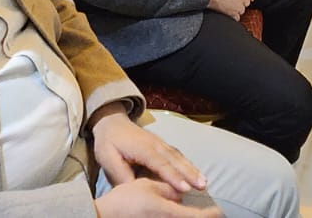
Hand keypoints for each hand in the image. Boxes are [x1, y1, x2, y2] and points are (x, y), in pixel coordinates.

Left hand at [92, 110, 208, 195]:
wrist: (111, 122)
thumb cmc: (109, 142)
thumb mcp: (107, 158)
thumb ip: (120, 174)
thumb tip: (134, 189)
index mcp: (143, 148)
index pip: (160, 164)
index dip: (173, 176)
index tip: (184, 188)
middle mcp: (156, 144)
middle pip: (175, 160)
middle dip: (190, 173)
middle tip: (202, 185)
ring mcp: (161, 144)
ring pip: (179, 157)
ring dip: (192, 169)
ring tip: (204, 182)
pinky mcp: (162, 146)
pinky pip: (177, 155)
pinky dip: (188, 164)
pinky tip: (195, 173)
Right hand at [95, 178, 219, 217]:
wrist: (105, 215)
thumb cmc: (125, 199)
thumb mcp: (147, 186)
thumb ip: (168, 189)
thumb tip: (182, 193)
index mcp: (166, 212)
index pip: (196, 216)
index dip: (210, 214)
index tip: (219, 210)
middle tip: (213, 214)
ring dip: (190, 217)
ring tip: (198, 213)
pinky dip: (180, 217)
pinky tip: (180, 214)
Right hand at [205, 0, 250, 19]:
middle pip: (246, 0)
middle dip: (241, 1)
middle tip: (235, 0)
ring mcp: (238, 5)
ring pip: (242, 9)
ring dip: (238, 9)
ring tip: (231, 7)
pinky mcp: (233, 13)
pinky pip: (237, 17)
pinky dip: (234, 16)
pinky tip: (230, 14)